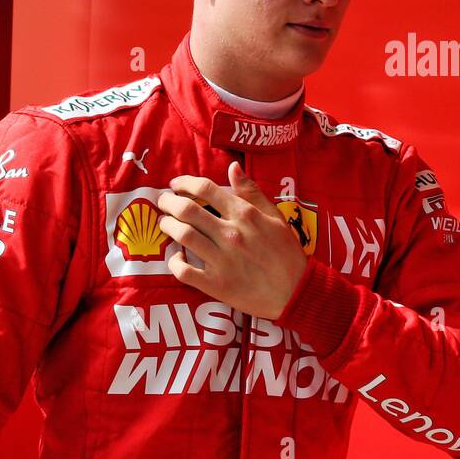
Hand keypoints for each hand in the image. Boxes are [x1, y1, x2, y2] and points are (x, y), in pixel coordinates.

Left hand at [154, 162, 307, 318]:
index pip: (205, 189)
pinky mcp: (216, 284)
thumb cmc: (287, 253)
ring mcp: (222, 260)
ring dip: (167, 225)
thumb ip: (252, 191)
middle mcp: (231, 234)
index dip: (185, 183)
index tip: (176, 184)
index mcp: (245, 215)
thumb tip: (233, 166)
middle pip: (187, 210)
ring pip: (182, 236)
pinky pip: (184, 271)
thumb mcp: (275, 217)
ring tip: (165, 223)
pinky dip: (174, 261)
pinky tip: (176, 255)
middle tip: (163, 202)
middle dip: (168, 202)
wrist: (296, 292)